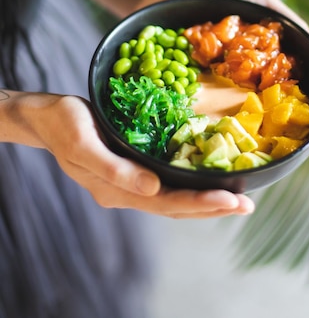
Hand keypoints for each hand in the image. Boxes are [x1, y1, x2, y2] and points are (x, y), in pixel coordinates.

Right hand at [23, 93, 253, 217]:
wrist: (46, 116)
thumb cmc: (63, 124)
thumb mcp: (83, 143)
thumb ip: (115, 170)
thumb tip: (152, 189)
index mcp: (115, 189)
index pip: (167, 203)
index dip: (201, 203)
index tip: (232, 201)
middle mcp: (126, 191)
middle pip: (176, 205)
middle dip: (212, 207)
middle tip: (247, 205)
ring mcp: (129, 181)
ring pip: (174, 197)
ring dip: (205, 198)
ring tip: (237, 199)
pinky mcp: (132, 166)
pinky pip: (167, 181)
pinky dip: (190, 183)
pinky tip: (206, 178)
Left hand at [218, 0, 308, 136]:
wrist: (194, 11)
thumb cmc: (234, 8)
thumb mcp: (265, 6)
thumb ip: (289, 21)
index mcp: (282, 55)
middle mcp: (270, 74)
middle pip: (300, 95)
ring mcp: (250, 87)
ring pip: (277, 109)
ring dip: (297, 125)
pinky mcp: (227, 95)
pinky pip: (246, 113)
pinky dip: (260, 127)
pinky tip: (272, 140)